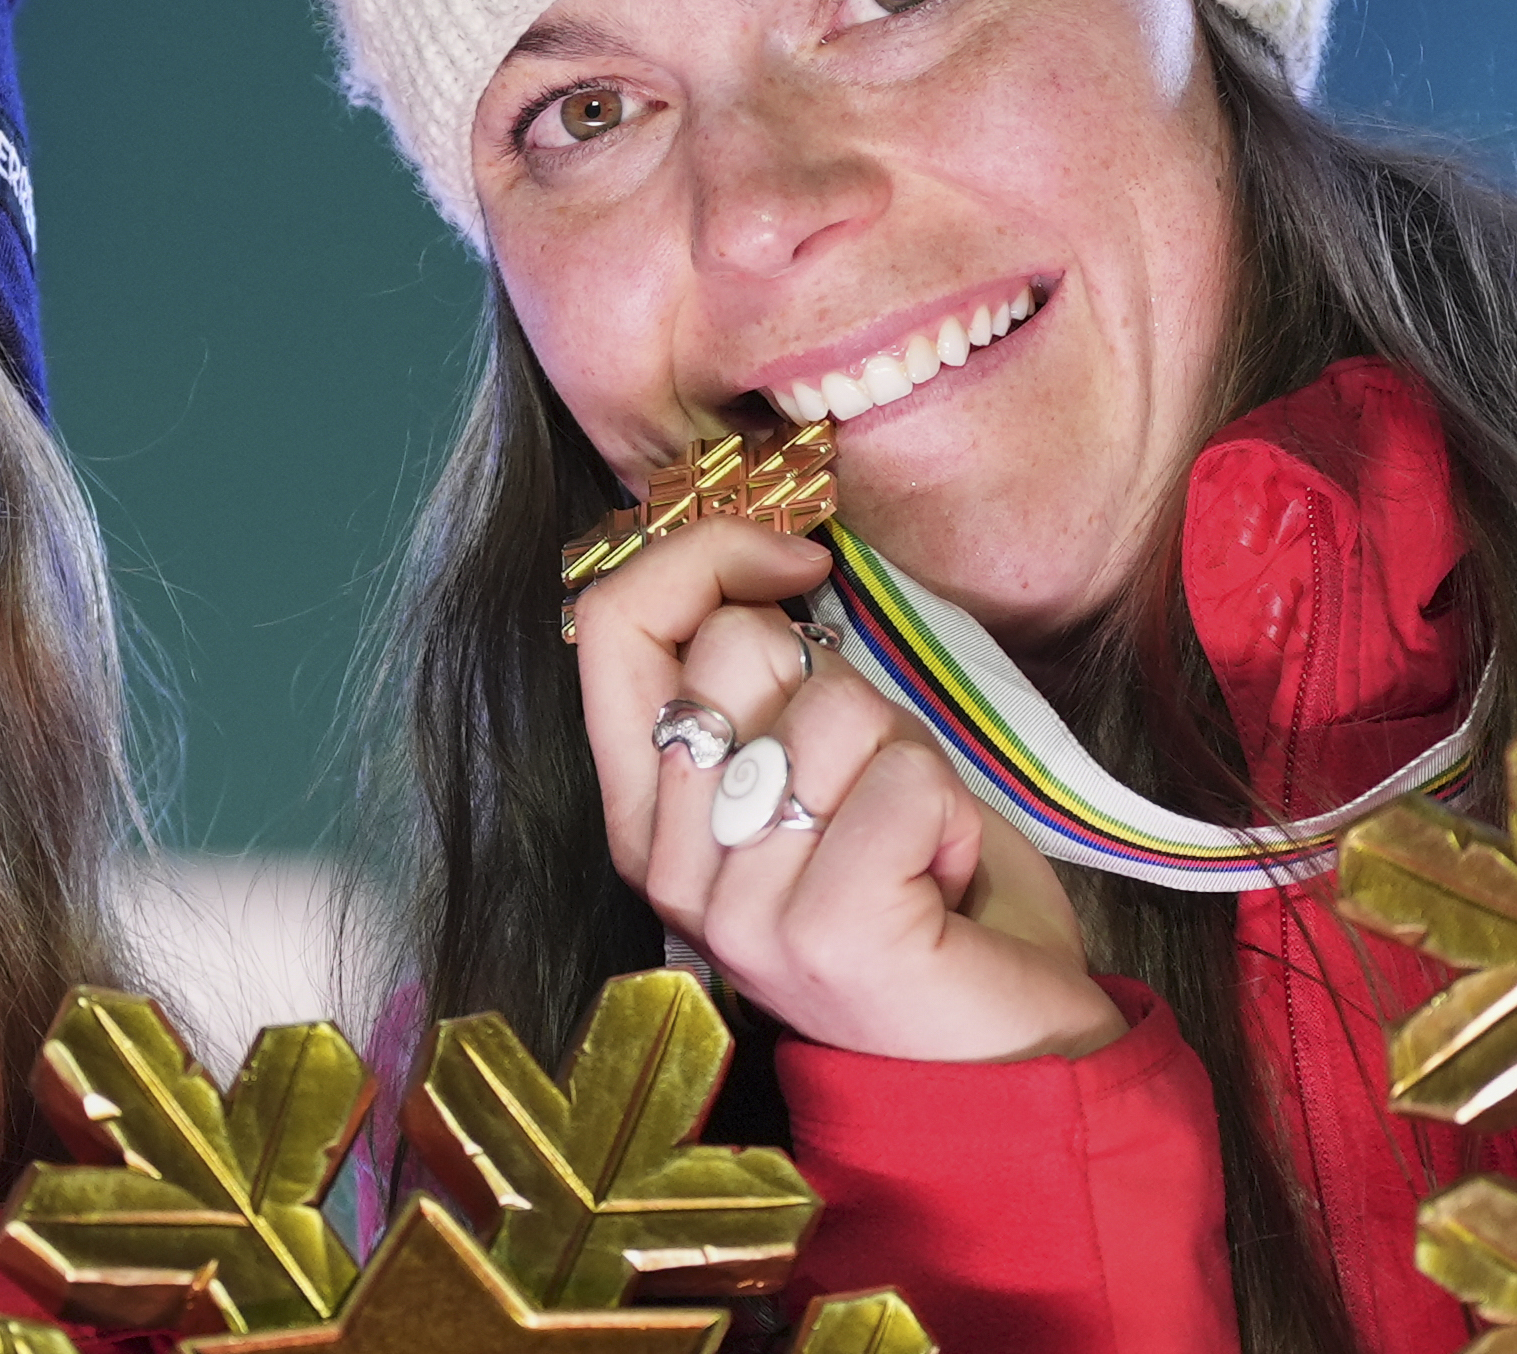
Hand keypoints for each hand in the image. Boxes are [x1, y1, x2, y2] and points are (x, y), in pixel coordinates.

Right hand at [571, 519, 1124, 1063]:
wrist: (1005, 1062)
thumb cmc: (918, 899)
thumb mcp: (815, 770)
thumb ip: (762, 691)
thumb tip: (764, 571)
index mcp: (643, 816)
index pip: (609, 624)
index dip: (703, 553)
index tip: (795, 564)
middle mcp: (664, 864)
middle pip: (736, 645)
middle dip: (842, 683)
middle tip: (871, 790)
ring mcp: (734, 907)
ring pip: (837, 707)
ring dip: (910, 759)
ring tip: (912, 847)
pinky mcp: (822, 931)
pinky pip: (907, 781)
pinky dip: (954, 817)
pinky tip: (941, 885)